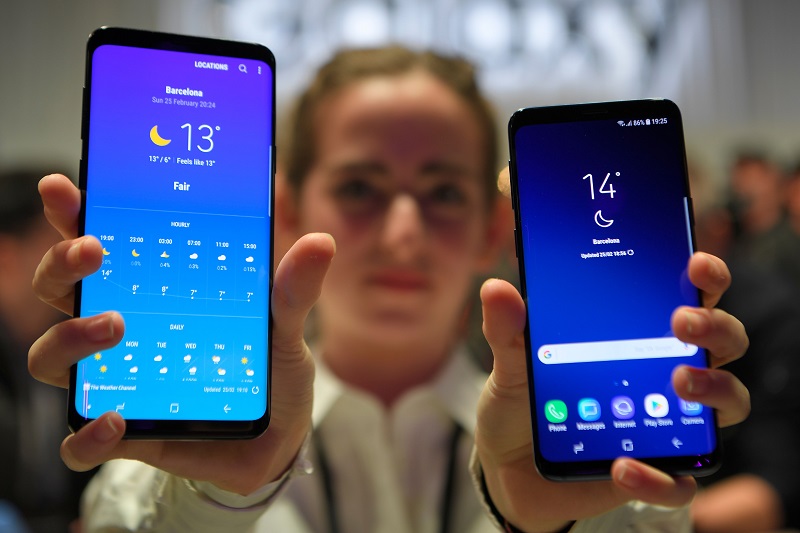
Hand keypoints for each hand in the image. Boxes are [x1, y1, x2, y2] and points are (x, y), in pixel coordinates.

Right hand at [28, 174, 334, 494]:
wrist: (276, 439)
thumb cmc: (268, 372)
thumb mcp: (284, 326)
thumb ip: (292, 290)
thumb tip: (321, 242)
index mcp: (153, 292)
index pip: (99, 245)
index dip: (73, 215)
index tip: (65, 189)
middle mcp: (123, 330)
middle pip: (61, 290)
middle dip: (62, 265)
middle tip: (94, 252)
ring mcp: (117, 382)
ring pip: (51, 358)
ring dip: (69, 338)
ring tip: (114, 327)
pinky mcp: (125, 436)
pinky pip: (79, 443)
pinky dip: (86, 435)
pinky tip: (118, 422)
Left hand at [475, 212, 748, 528]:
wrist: (508, 466)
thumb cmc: (525, 402)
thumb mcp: (512, 361)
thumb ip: (508, 329)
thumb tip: (496, 288)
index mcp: (639, 334)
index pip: (690, 297)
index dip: (706, 277)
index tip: (697, 263)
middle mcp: (665, 373)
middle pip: (723, 341)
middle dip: (715, 325)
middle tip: (682, 322)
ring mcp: (668, 423)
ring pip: (728, 403)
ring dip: (715, 389)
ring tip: (679, 382)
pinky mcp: (654, 473)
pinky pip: (679, 482)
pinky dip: (659, 477)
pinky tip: (623, 465)